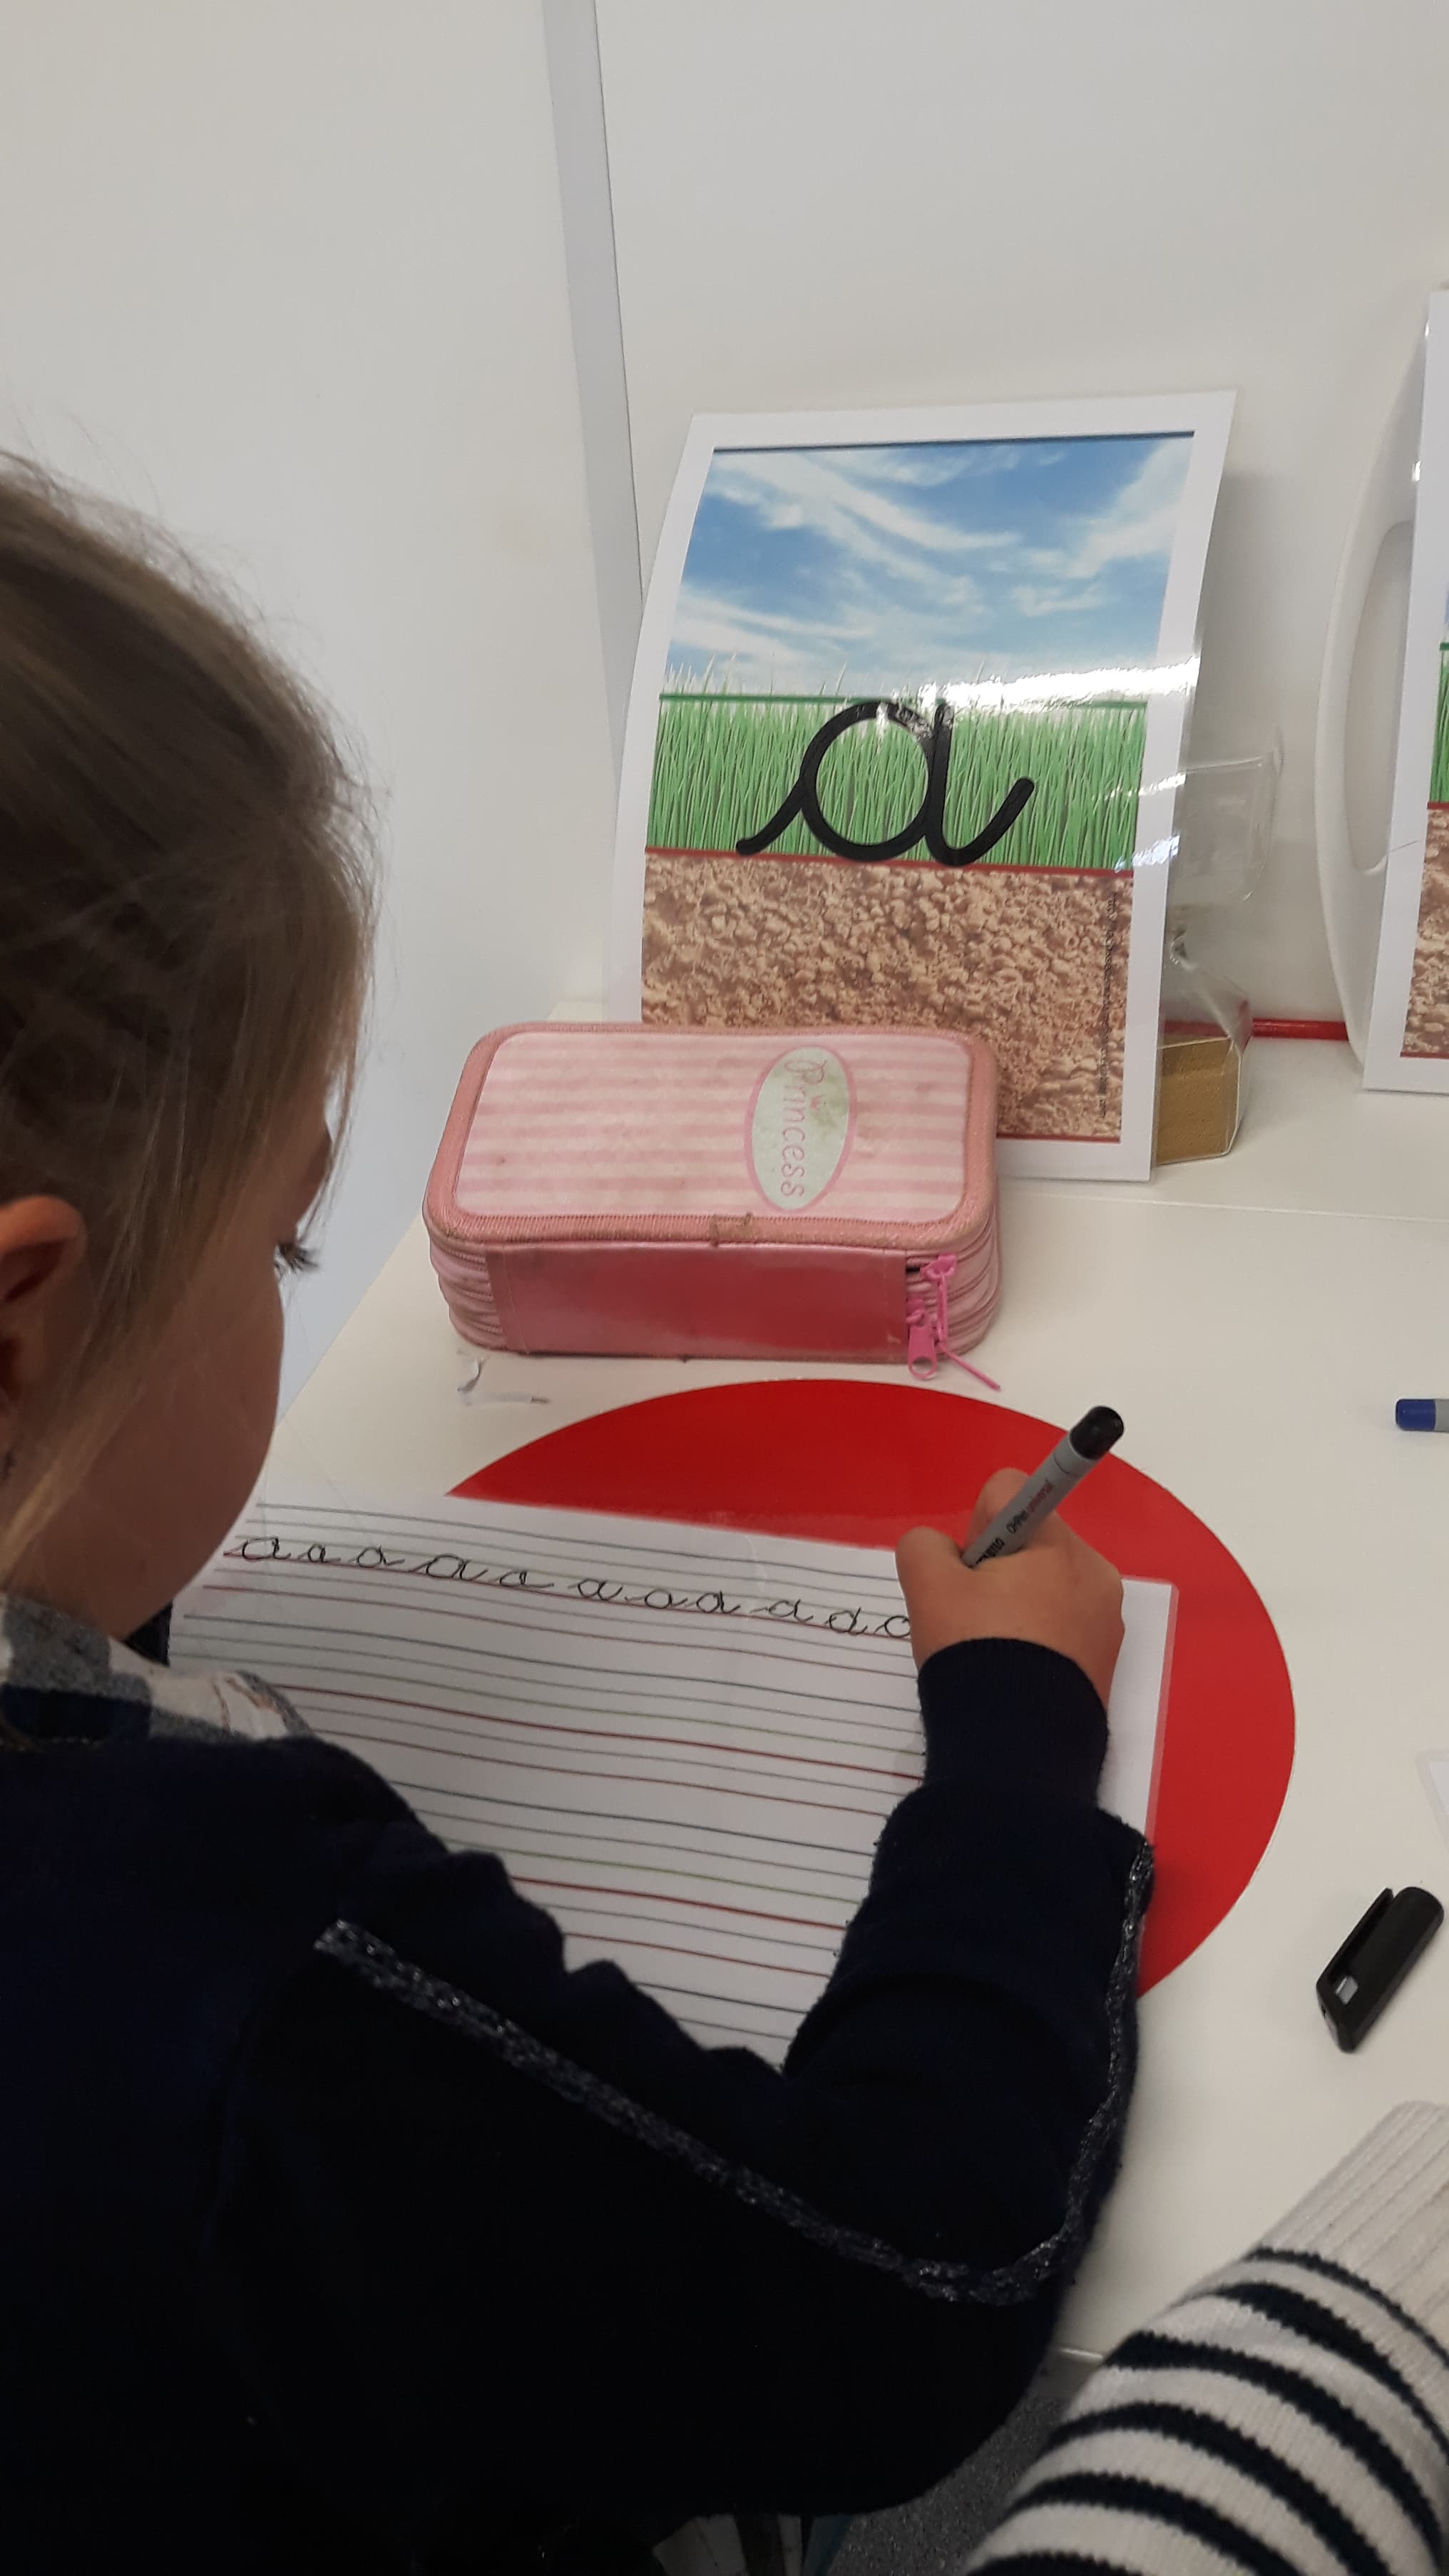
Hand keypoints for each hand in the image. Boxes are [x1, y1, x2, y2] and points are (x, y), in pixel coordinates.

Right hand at [895, 1468, 1124, 1706]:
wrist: (1019, 1748)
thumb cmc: (976, 1652)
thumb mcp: (927, 1587)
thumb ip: (923, 1546)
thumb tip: (946, 1553)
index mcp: (1058, 1544)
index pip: (1009, 1491)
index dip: (974, 1527)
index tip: (966, 1573)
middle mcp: (1093, 1571)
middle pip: (1029, 1541)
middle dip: (996, 1568)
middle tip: (972, 1618)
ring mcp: (1105, 1619)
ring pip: (1045, 1586)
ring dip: (1015, 1604)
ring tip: (994, 1652)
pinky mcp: (1105, 1660)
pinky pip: (1062, 1625)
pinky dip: (1036, 1637)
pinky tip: (1014, 1672)